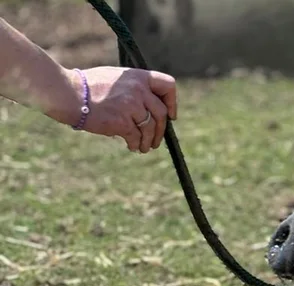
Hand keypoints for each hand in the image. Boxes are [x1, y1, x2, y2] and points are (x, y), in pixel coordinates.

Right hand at [62, 66, 177, 152]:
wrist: (67, 93)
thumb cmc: (87, 86)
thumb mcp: (115, 78)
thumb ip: (134, 87)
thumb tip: (149, 106)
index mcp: (138, 76)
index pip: (168, 85)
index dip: (173, 102)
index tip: (171, 115)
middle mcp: (138, 89)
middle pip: (161, 113)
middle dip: (161, 130)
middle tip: (156, 140)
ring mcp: (131, 105)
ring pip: (151, 128)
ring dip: (149, 141)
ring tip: (144, 147)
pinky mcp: (122, 121)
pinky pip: (137, 137)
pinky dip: (136, 144)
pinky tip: (133, 147)